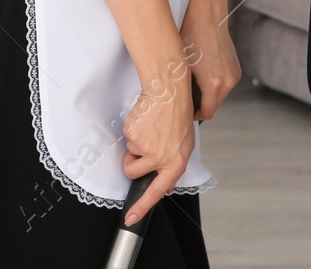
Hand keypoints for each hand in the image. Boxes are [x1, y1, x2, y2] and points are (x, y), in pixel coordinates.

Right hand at [121, 68, 195, 224]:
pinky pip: (127, 140)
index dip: (141, 207)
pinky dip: (133, 131)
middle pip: (133, 173)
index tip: (130, 218)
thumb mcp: (184, 145)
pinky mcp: (134, 136)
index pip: (157, 192)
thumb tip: (166, 185)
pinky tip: (145, 122)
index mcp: (175, 163)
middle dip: (132, 163)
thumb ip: (173, 166)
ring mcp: (146, 148)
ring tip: (149, 130)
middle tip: (144, 146)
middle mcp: (161, 159)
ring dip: (134, 146)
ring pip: (129, 156)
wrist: (169, 93)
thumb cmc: (177, 115)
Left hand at [181, 10, 240, 120]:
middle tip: (185, 100)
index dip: (194, 115)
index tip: (185, 112)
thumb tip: (179, 103)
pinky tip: (204, 73)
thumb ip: (184, 88)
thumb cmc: (191, 37)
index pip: (207, 113)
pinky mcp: (236, 68)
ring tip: (194, 84)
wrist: (207, 17)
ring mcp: (234, 74)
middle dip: (201, 105)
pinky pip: (225, 83)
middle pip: (214, 105)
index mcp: (214, 83)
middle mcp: (228, 81)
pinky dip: (216, 83)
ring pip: (220, 95)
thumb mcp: (182, 65)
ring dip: (209, 94)